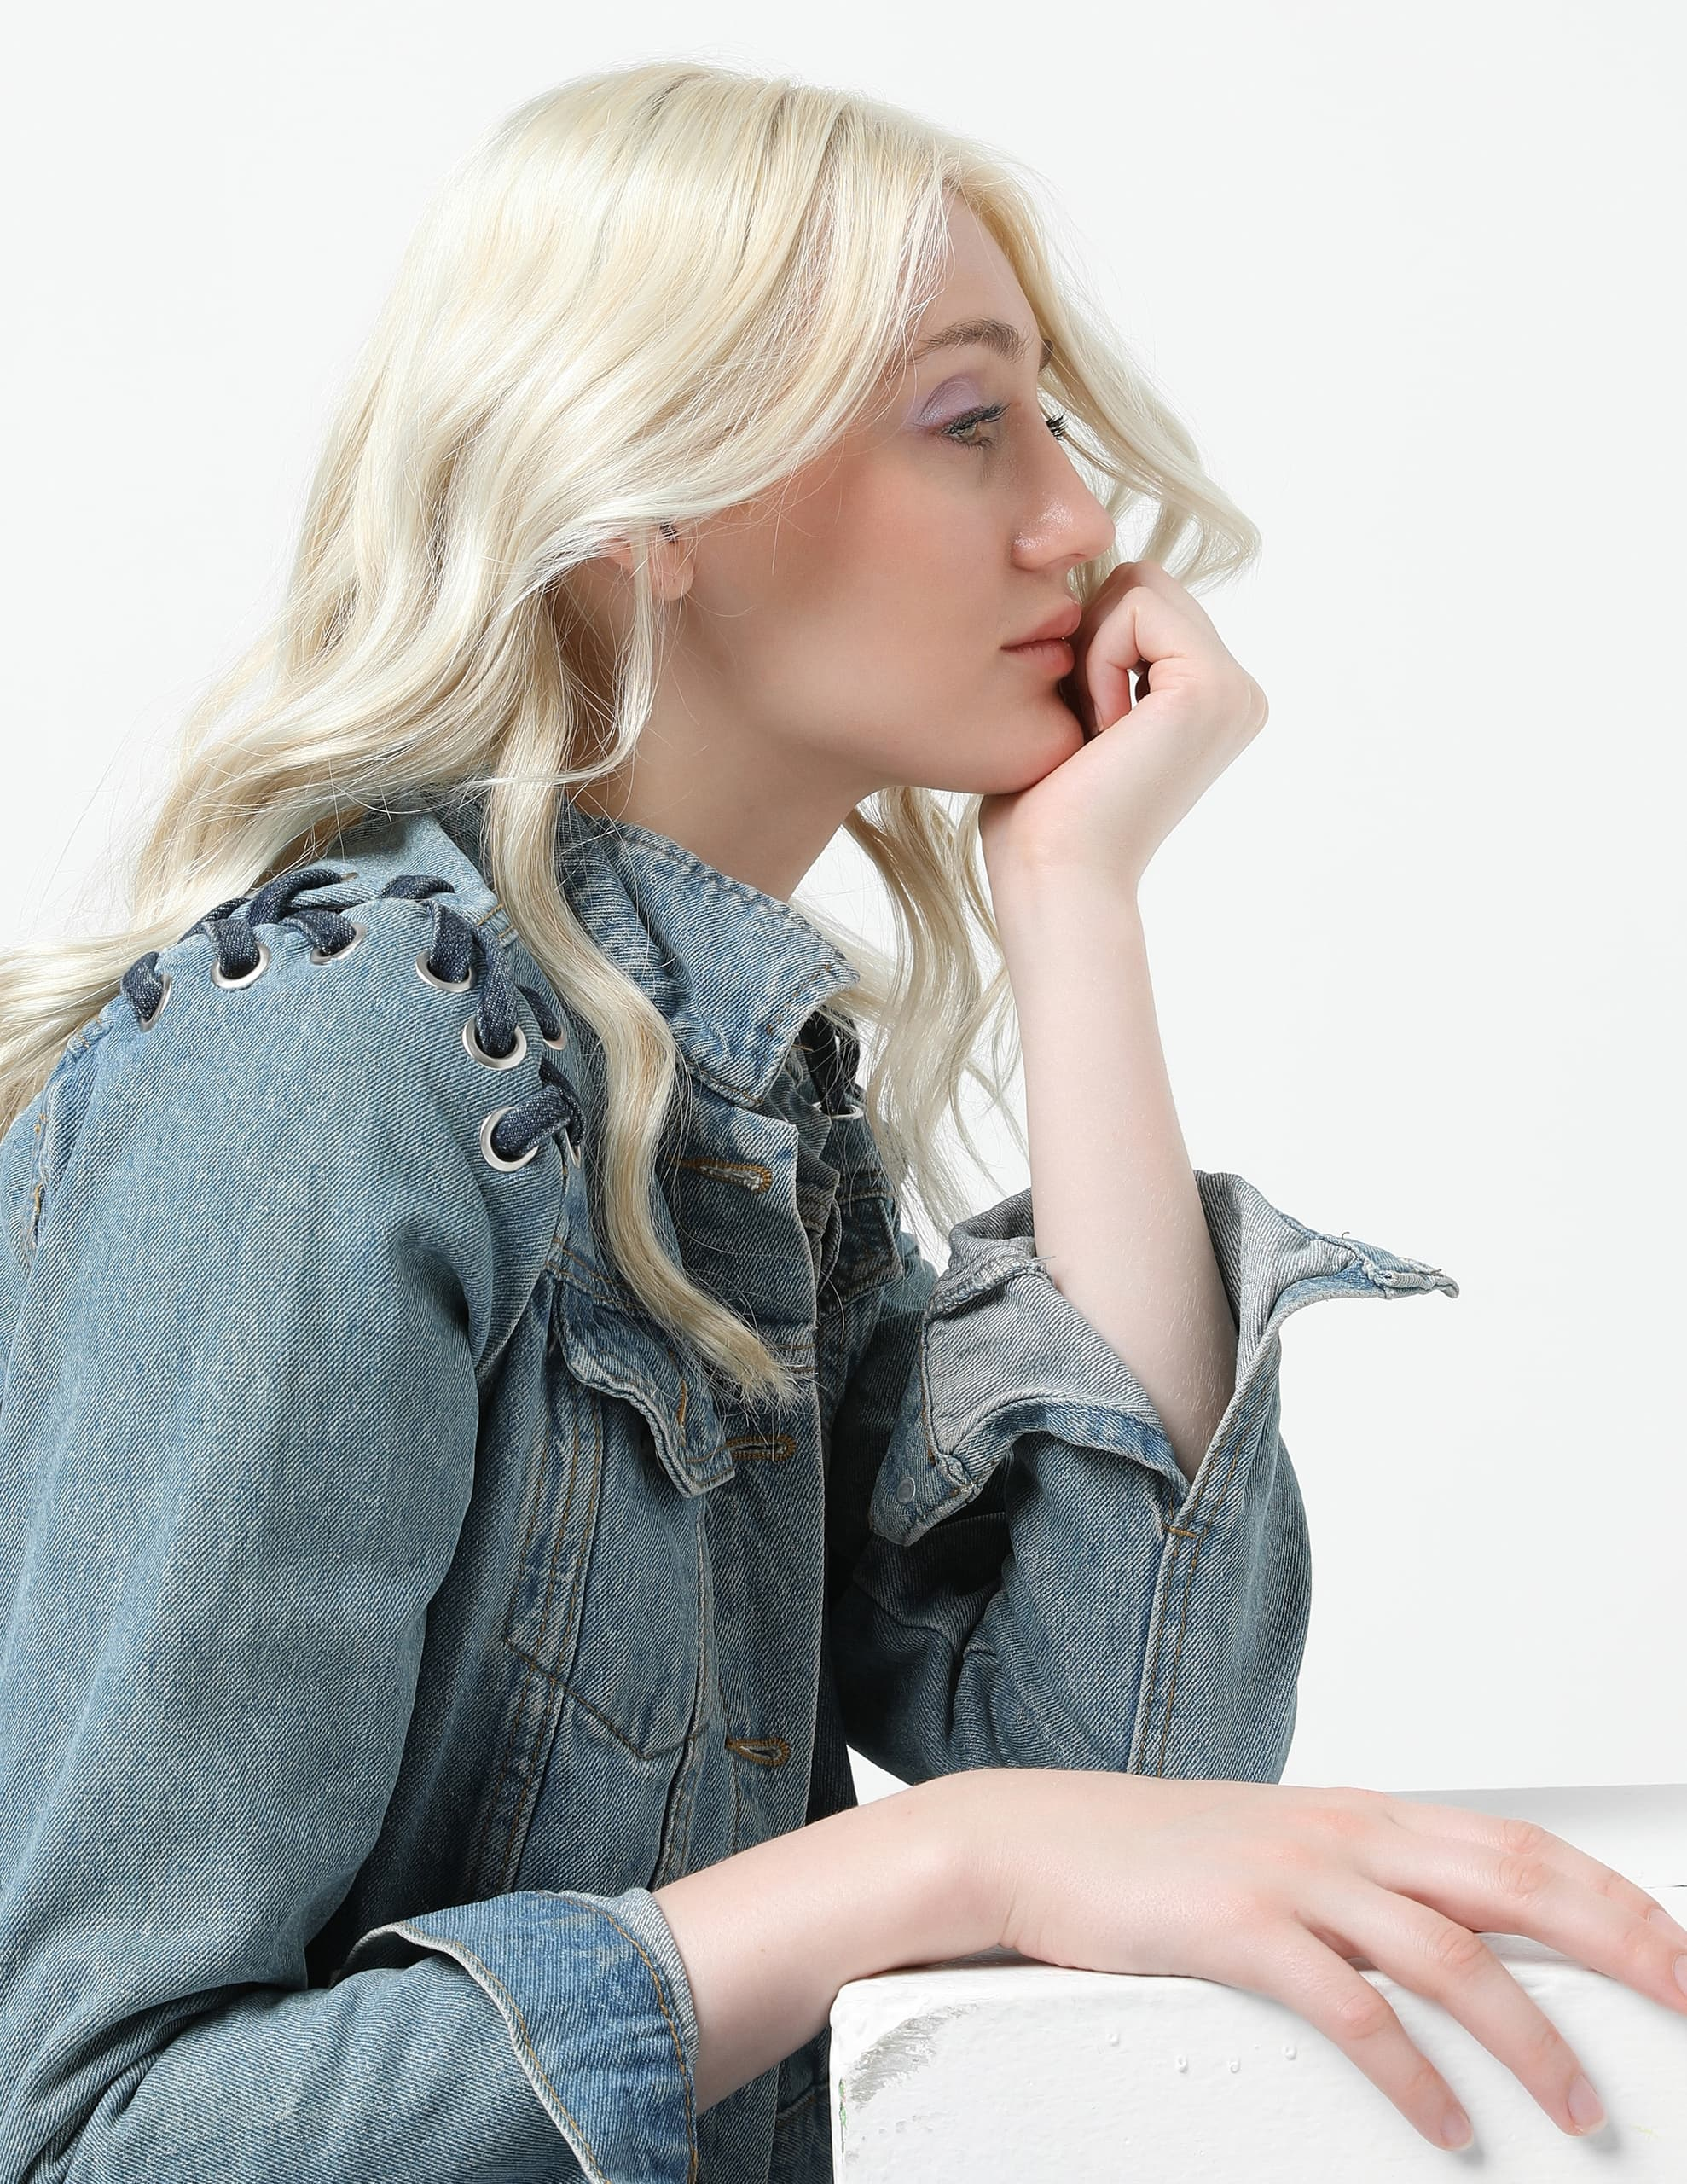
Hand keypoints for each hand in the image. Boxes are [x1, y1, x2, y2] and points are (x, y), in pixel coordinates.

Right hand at [952, 1767, 1686, 2152]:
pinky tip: (1446, 2128)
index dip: (1613, 1898)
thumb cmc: (1155, 1859)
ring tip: (1580, 2117)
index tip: (1681, 1954)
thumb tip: (1452, 1935)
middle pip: (1513, 1883)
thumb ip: (1362, 1882)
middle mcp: (1343, 1836)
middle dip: (1619, 1946)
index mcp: (1363, 1816)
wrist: (1033, 1842)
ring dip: (1529, 2041)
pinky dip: (1411, 2075)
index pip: (1520, 1846)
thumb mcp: (1278, 1854)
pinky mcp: (1236, 1931)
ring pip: (1449, 1954)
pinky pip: (1349, 2010)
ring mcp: (1291, 1879)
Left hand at [978, 559, 1267, 896]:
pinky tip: (1102, 730)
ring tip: (1094, 730)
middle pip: (1144, 584)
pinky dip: (1098, 660)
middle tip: (1084, 727)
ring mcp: (1233, 690)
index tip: (1082, 730)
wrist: (1056, 876)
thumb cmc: (1043, 814)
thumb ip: (1098, 651)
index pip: (1142, 603)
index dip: (1087, 644)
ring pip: (1140, 585)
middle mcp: (1238, 693)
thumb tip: (1079, 587)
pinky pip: (1136, 606)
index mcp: (1214, 700)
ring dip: (1092, 650)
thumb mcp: (1074, 713)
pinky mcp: (1212, 686)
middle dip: (1091, 638)